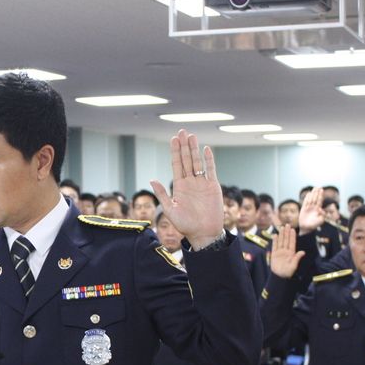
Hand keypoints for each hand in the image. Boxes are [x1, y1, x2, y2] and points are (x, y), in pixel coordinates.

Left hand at [150, 129, 222, 249]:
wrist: (203, 233)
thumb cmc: (185, 224)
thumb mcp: (170, 209)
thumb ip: (162, 194)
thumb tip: (152, 179)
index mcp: (179, 186)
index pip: (176, 164)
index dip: (175, 151)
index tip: (174, 139)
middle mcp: (190, 182)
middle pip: (187, 160)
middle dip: (184, 146)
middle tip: (182, 131)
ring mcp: (202, 183)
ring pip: (198, 162)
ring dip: (195, 149)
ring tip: (191, 136)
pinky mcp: (213, 187)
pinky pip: (211, 170)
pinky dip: (209, 159)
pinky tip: (205, 149)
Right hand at [270, 225, 305, 278]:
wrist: (280, 276)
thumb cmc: (288, 272)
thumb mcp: (294, 265)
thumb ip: (297, 258)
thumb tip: (303, 252)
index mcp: (291, 253)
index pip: (292, 242)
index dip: (292, 236)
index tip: (293, 229)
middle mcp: (286, 251)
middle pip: (286, 240)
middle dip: (287, 232)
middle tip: (287, 225)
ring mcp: (280, 252)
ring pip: (281, 241)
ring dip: (281, 235)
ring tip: (282, 228)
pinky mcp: (274, 254)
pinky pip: (274, 246)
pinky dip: (275, 241)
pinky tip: (275, 235)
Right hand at [298, 187, 325, 233]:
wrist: (306, 228)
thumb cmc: (314, 225)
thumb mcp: (321, 220)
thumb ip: (322, 214)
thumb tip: (320, 208)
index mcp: (318, 209)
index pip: (320, 201)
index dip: (321, 195)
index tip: (322, 190)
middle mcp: (314, 208)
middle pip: (315, 198)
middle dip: (317, 193)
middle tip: (318, 187)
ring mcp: (309, 208)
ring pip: (311, 199)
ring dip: (313, 194)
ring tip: (314, 188)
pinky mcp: (304, 209)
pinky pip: (305, 202)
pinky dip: (307, 198)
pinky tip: (309, 194)